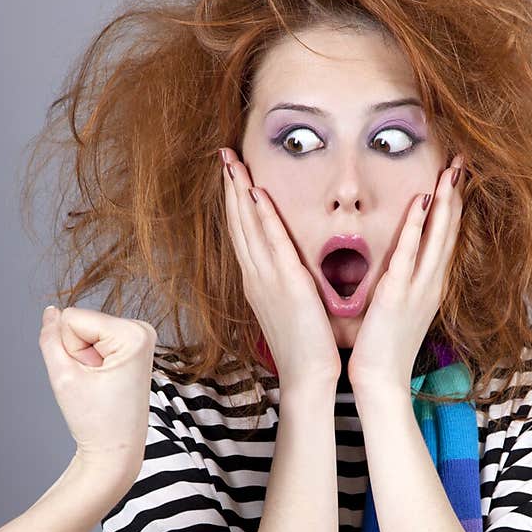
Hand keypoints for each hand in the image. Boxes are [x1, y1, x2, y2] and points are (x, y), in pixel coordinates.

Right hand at [38, 305, 156, 483]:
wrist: (115, 449)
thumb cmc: (94, 419)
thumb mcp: (63, 375)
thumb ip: (50, 337)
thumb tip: (51, 310)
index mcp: (133, 333)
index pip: (72, 318)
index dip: (71, 351)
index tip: (90, 377)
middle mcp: (142, 329)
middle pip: (80, 322)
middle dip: (79, 354)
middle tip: (96, 383)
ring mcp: (140, 337)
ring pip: (85, 330)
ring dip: (85, 358)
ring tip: (101, 384)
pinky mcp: (134, 345)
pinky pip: (95, 340)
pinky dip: (93, 361)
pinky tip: (105, 381)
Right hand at [220, 147, 340, 391]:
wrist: (307, 377)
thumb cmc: (304, 346)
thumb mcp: (290, 307)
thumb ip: (286, 282)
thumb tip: (288, 266)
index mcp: (257, 281)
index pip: (242, 232)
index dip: (234, 201)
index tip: (231, 174)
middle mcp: (256, 276)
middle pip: (238, 223)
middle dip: (230, 187)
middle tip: (224, 155)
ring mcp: (267, 279)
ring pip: (248, 227)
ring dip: (240, 192)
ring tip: (233, 163)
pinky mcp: (287, 284)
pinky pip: (272, 244)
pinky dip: (263, 218)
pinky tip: (257, 195)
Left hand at [348, 154, 464, 395]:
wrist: (381, 382)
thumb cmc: (384, 348)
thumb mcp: (400, 310)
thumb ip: (404, 284)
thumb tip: (401, 264)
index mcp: (432, 285)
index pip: (446, 237)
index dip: (453, 206)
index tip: (456, 177)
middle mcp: (432, 283)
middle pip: (449, 230)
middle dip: (457, 194)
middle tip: (462, 160)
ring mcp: (419, 288)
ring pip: (437, 237)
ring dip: (445, 201)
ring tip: (452, 170)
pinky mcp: (399, 294)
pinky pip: (410, 253)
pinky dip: (417, 226)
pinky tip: (421, 201)